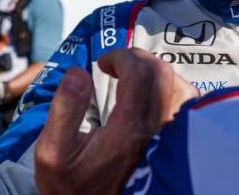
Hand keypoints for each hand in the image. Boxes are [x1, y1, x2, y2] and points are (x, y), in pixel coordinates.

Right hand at [35, 48, 197, 194]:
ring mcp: (169, 139)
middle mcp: (156, 131)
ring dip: (155, 72)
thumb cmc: (73, 186)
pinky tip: (151, 94)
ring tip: (132, 76)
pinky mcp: (174, 145)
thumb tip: (78, 73)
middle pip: (161, 74)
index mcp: (128, 130)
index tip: (103, 62)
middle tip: (115, 64)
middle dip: (136, 59)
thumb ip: (65, 109)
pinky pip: (185, 105)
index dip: (121, 56)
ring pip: (179, 87)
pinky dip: (170, 89)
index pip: (140, 72)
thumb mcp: (52, 152)